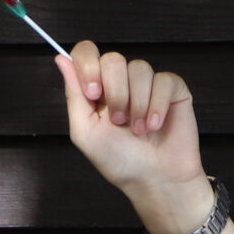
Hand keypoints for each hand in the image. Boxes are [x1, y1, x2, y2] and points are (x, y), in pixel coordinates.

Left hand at [54, 42, 214, 233]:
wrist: (155, 180)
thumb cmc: (119, 161)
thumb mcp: (85, 131)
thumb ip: (74, 94)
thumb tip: (60, 59)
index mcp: (97, 89)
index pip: (87, 53)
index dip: (88, 66)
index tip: (93, 93)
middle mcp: (122, 82)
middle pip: (113, 59)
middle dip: (115, 93)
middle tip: (119, 122)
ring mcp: (148, 84)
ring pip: (140, 68)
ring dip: (137, 104)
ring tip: (139, 130)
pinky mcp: (173, 89)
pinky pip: (164, 79)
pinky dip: (158, 105)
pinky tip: (156, 125)